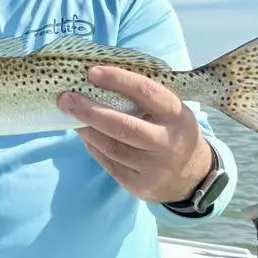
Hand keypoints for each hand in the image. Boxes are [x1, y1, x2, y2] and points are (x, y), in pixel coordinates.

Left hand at [57, 65, 213, 203]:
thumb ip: (143, 98)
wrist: (192, 176)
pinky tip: (86, 135)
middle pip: (122, 126)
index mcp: (177, 116)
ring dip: (86, 129)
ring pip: (111, 147)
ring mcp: (154, 167)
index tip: (92, 72)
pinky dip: (94, 147)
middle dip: (89, 111)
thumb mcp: (169, 112)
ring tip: (70, 115)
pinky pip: (109, 163)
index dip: (118, 80)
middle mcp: (168, 142)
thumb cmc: (170, 131)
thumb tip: (97, 79)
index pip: (146, 92)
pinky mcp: (140, 185)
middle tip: (65, 98)